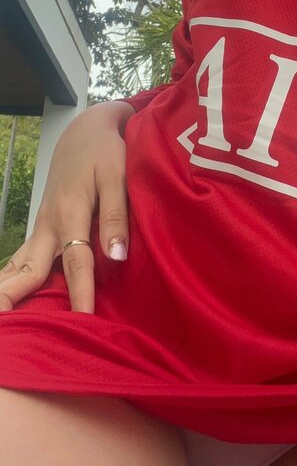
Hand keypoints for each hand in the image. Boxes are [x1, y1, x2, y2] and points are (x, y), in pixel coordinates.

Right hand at [0, 100, 135, 314]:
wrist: (84, 133)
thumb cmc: (105, 153)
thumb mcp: (117, 176)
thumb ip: (115, 216)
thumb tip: (117, 257)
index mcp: (69, 213)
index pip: (76, 262)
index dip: (80, 293)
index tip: (82, 322)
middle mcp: (48, 226)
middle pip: (26, 271)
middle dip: (12, 300)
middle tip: (10, 332)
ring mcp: (40, 229)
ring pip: (17, 267)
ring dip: (8, 293)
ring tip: (7, 325)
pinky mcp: (40, 230)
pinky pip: (22, 262)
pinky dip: (13, 282)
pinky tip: (13, 303)